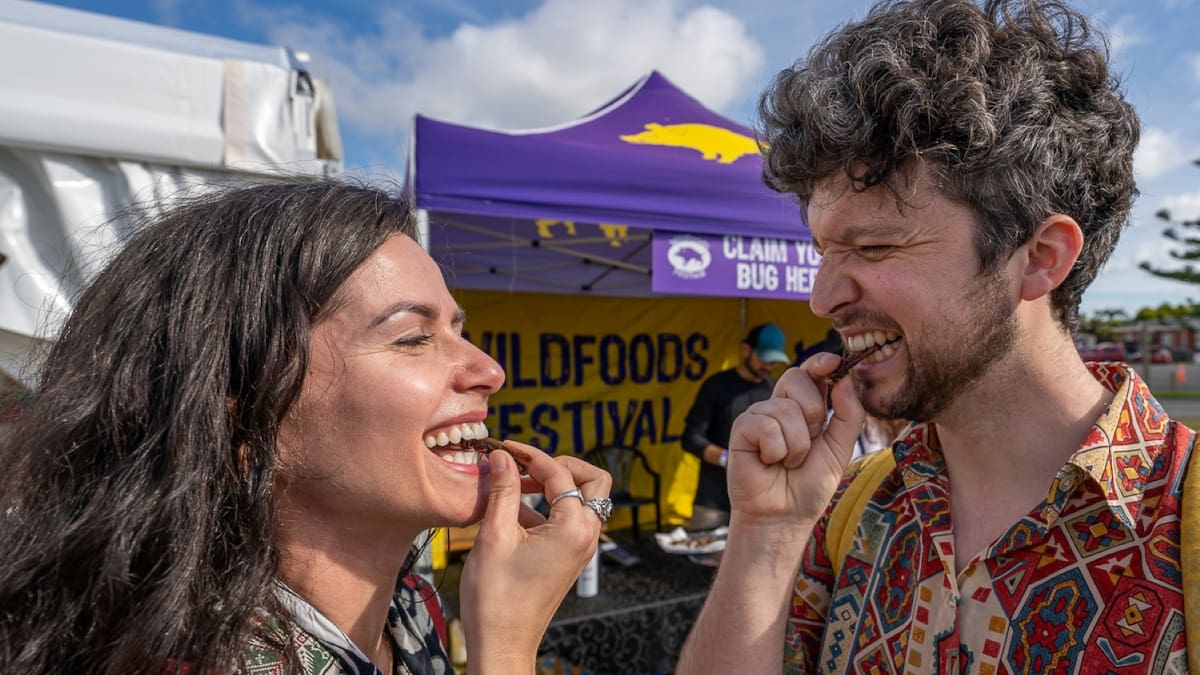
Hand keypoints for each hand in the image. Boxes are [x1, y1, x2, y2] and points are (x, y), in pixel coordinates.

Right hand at [459, 440, 610, 674]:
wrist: (502, 643)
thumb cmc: (497, 598)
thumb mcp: (494, 536)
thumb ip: (502, 491)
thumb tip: (502, 458)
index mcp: (574, 529)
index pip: (560, 473)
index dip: (530, 455)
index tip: (505, 447)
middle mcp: (586, 536)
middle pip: (593, 481)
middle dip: (561, 466)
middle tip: (526, 465)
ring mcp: (580, 548)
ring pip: (582, 500)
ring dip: (552, 486)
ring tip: (513, 485)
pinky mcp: (569, 557)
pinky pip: (568, 520)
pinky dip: (545, 508)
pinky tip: (510, 512)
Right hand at [725, 352, 864, 529]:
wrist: (785, 515)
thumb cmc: (809, 485)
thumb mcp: (839, 449)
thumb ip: (848, 414)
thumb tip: (846, 378)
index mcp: (803, 407)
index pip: (809, 372)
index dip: (819, 362)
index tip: (834, 361)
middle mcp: (779, 406)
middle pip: (797, 378)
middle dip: (813, 412)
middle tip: (809, 442)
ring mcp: (759, 416)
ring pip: (785, 409)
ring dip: (796, 446)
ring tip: (788, 462)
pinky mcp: (741, 429)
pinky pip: (766, 426)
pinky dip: (776, 451)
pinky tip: (769, 462)